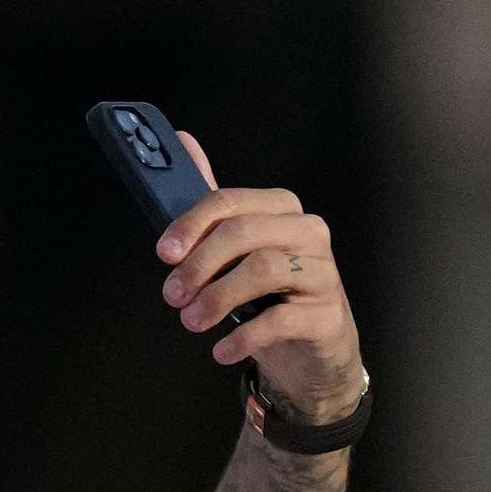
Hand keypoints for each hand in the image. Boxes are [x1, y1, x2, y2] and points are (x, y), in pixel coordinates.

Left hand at [158, 133, 364, 422]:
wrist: (309, 346)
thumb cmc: (266, 292)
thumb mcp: (234, 248)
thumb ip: (210, 204)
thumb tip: (182, 141)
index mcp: (280, 209)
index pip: (229, 202)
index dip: (191, 226)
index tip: (163, 254)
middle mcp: (306, 232)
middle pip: (243, 233)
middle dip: (199, 265)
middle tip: (172, 295)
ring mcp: (322, 272)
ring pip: (263, 269)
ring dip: (216, 298)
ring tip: (192, 321)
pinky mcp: (327, 314)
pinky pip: (281, 319)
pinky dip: (243, 337)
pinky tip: (222, 350)